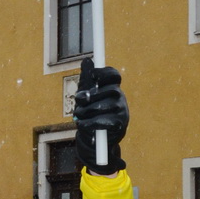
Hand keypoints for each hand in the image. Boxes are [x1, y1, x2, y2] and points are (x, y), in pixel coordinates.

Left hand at [73, 58, 128, 174]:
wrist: (97, 137)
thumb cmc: (92, 112)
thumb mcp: (87, 95)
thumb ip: (86, 80)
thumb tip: (86, 61)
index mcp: (113, 87)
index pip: (114, 75)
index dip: (104, 73)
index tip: (93, 75)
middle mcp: (120, 97)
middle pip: (109, 90)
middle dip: (90, 96)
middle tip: (78, 100)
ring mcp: (121, 112)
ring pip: (103, 107)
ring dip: (86, 111)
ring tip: (78, 115)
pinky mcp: (119, 126)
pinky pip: (102, 122)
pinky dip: (89, 124)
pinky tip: (83, 124)